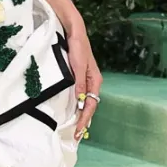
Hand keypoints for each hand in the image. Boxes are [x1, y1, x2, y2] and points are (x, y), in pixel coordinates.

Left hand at [67, 24, 101, 141]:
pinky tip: (71, 112)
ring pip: (84, 102)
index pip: (91, 105)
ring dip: (80, 115)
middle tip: (76, 135)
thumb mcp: (77, 65)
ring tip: (75, 128)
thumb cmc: (77, 46)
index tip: (78, 130)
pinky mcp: (78, 78)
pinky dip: (76, 106)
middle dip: (84, 121)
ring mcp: (85, 80)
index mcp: (94, 80)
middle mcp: (91, 82)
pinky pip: (79, 96)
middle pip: (89, 106)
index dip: (85, 119)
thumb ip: (79, 83)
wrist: (74, 31)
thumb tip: (79, 101)